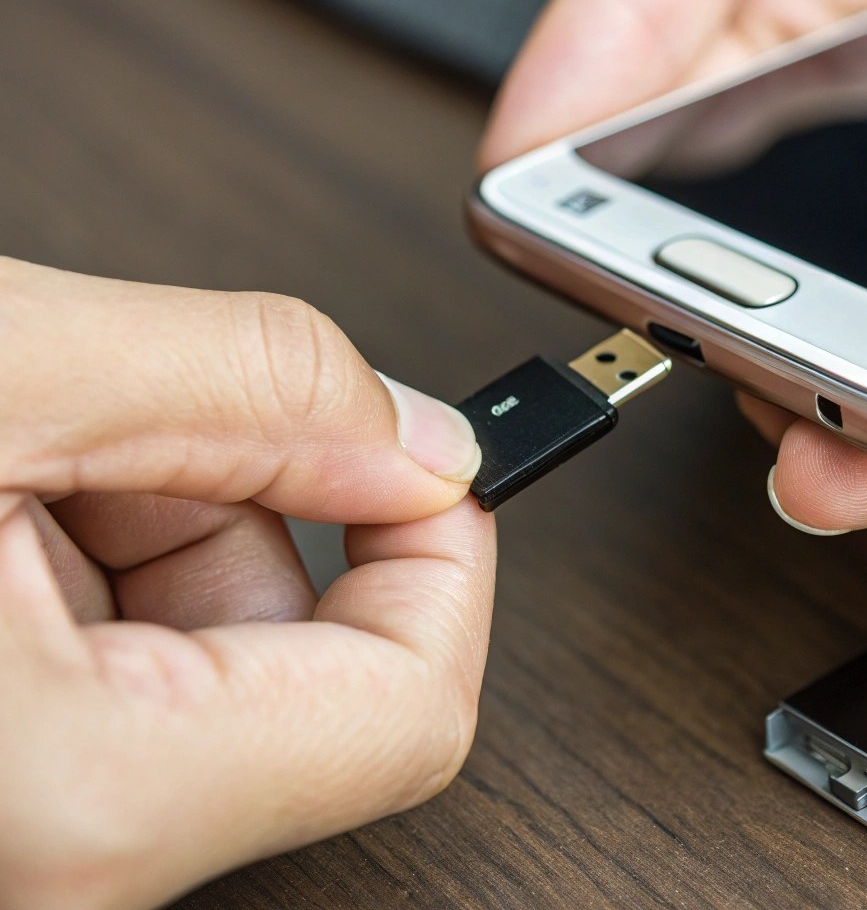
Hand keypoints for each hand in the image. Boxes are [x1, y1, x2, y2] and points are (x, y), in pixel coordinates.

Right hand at [0, 259, 494, 908]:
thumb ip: (240, 382)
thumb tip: (413, 434)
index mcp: (83, 794)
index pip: (410, 707)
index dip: (445, 555)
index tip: (429, 455)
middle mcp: (55, 865)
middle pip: (305, 669)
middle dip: (252, 497)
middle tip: (143, 406)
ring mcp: (26, 834)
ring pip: (201, 660)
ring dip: (151, 515)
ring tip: (31, 446)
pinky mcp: (6, 791)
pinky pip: (112, 676)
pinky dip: (82, 558)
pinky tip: (9, 491)